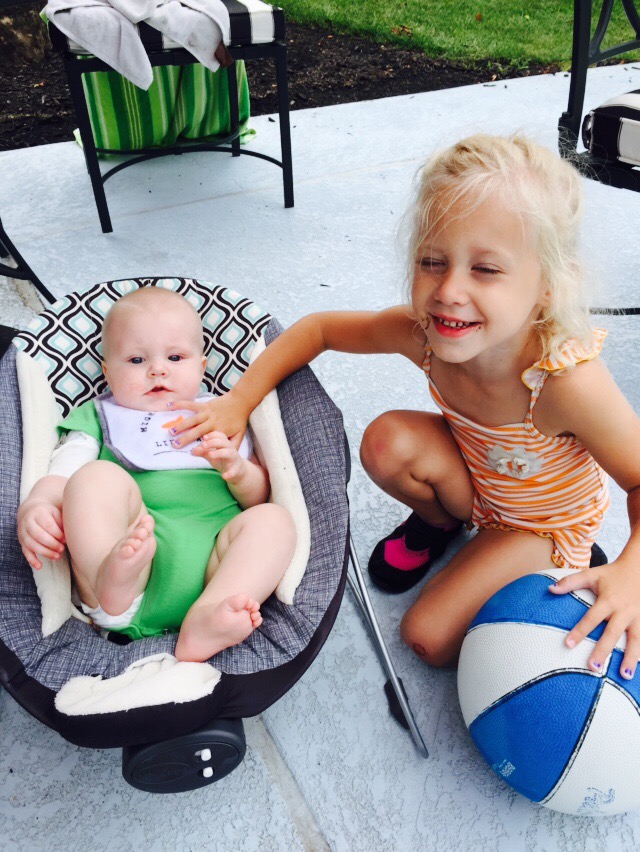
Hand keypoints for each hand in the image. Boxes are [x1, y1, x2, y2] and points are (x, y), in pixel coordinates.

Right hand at [17, 499, 65, 569]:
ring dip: (45, 552)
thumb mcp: (55, 513)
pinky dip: (32, 560)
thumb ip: (61, 522)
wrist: (30, 512)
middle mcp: (27, 522)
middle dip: (51, 544)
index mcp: (38, 513)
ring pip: (32, 545)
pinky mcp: (21, 542)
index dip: (57, 533)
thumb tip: (68, 536)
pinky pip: (25, 552)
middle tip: (62, 549)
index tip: (65, 540)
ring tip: (57, 556)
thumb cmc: (48, 514)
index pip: (47, 525)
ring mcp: (22, 533)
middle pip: (38, 535)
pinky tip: (39, 566)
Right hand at [166, 392, 248, 448]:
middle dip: (185, 438)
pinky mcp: (203, 405)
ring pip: (191, 419)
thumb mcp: (239, 435)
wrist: (241, 402)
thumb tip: (227, 456)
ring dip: (180, 425)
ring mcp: (206, 412)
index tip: (191, 453)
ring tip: (170, 432)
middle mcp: (211, 422)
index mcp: (219, 431)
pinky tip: (168, 406)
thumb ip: (233, 446)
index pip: (208, 441)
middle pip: (196, 431)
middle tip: (174, 445)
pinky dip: (179, 404)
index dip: (200, 447)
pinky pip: (190, 404)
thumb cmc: (239, 420)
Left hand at [194, 431, 247, 482]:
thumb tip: (192, 451)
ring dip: (219, 453)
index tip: (203, 437)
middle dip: (213, 442)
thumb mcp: (212, 456)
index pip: (220, 435)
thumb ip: (203, 452)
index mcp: (225, 444)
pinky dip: (230, 473)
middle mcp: (231, 449)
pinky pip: (234, 471)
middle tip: (203, 445)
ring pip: (229, 453)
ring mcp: (234, 459)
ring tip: (210, 455)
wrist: (238, 472)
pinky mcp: (237, 470)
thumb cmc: (224, 461)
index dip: (212, 435)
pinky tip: (224, 476)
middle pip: (224, 442)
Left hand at [549, 561, 639, 678]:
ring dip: (630, 658)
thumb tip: (550, 589)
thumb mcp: (591, 574)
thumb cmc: (612, 573)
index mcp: (608, 600)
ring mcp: (638, 617)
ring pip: (635, 640)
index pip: (591, 618)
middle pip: (612, 634)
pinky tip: (639, 670)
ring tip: (625, 676)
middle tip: (593, 668)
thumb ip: (570, 582)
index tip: (567, 645)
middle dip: (603, 651)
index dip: (579, 631)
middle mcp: (623, 611)